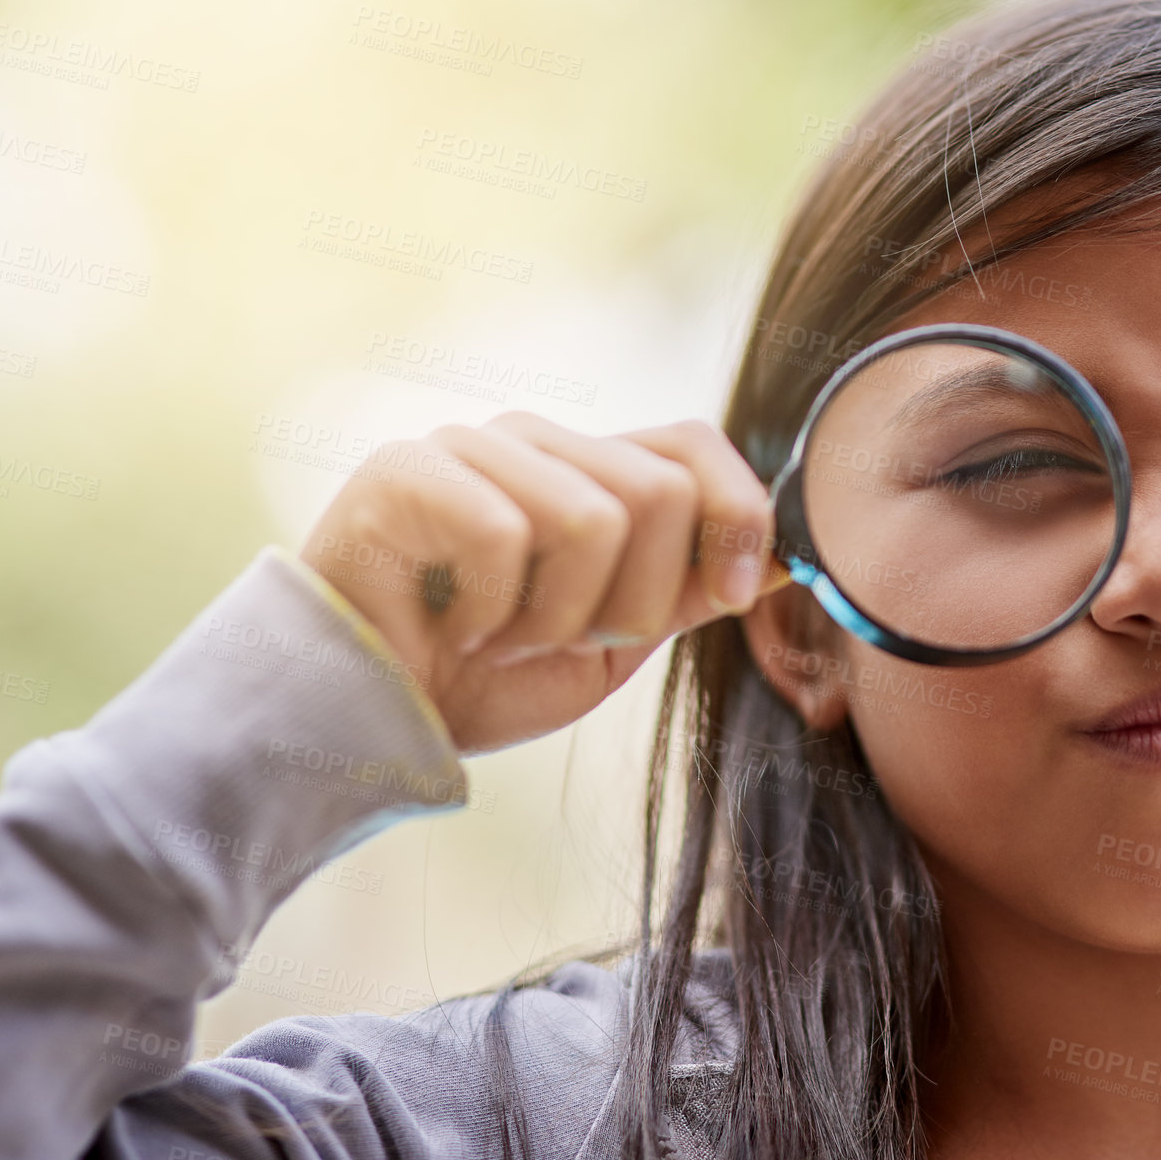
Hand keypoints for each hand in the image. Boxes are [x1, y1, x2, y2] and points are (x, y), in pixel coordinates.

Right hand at [297, 411, 788, 753]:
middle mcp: (532, 440)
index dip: (739, 516)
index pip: (692, 444)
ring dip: (558, 616)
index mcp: (585, 469)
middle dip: (632, 602)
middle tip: (557, 637)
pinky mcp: (405, 471)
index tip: (735, 597)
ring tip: (501, 634)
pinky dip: (492, 612)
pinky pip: (506, 536)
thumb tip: (790, 555)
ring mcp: (466, 447)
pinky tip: (453, 624)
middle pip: (659, 492)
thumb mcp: (612, 642)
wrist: (371, 719)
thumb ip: (689, 589)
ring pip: (593, 518)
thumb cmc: (486, 679)